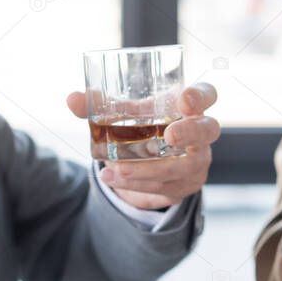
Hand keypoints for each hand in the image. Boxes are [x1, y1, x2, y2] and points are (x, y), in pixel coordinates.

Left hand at [67, 83, 220, 209]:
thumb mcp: (127, 115)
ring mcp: (196, 161)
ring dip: (148, 168)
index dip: (201, 96)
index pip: (207, 95)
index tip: (185, 99)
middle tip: (170, 135)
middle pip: (208, 130)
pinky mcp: (185, 184)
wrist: (151, 162)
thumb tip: (73, 99)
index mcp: (189, 106)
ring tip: (116, 169)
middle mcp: (200, 133)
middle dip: (190, 133)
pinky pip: (165, 186)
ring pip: (182, 166)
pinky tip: (114, 178)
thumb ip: (102, 106)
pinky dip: (137, 183)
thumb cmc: (146, 126)